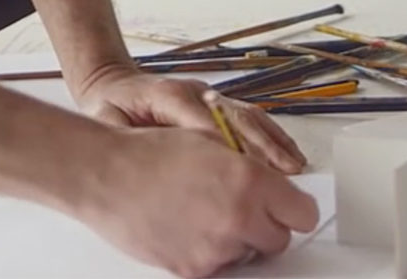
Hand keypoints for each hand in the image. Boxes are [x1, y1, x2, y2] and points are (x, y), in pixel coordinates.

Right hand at [69, 124, 318, 278]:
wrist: (103, 173)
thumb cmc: (146, 151)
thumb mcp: (206, 141)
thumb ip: (246, 165)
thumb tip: (271, 184)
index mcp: (247, 179)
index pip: (302, 212)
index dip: (290, 206)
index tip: (282, 204)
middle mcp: (239, 217)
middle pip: (279, 238)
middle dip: (262, 223)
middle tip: (233, 204)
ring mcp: (217, 249)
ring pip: (248, 254)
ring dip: (233, 238)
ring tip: (197, 210)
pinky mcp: (195, 270)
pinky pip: (218, 266)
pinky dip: (206, 250)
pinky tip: (182, 225)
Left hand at [72, 64, 306, 173]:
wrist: (112, 84)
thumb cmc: (109, 106)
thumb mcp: (107, 119)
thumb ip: (124, 132)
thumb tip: (147, 151)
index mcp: (164, 93)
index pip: (197, 116)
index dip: (219, 142)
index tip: (239, 168)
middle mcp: (193, 91)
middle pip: (231, 114)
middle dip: (257, 144)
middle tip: (280, 172)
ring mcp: (208, 96)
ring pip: (246, 115)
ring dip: (271, 141)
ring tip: (292, 167)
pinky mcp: (217, 104)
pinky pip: (250, 119)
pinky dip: (271, 136)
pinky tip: (289, 156)